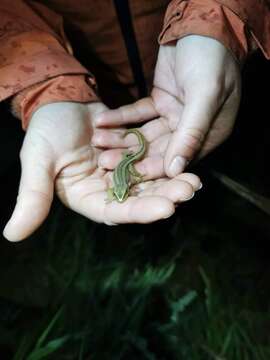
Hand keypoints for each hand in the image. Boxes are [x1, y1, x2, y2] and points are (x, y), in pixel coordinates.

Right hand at [3, 102, 200, 241]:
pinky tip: (186, 158)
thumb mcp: (37, 162)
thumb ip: (32, 197)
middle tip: (190, 190)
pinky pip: (152, 160)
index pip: (115, 212)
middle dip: (165, 196)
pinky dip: (167, 160)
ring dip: (172, 181)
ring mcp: (122, 173)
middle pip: (139, 199)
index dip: (140, 212)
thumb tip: (12, 235)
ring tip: (195, 180)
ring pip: (150, 182)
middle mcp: (107, 190)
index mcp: (87, 198)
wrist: (59, 101)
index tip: (167, 209)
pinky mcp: (132, 155)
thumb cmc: (45, 131)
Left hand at [94, 35, 240, 176]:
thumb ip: (191, 132)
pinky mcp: (158, 103)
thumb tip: (175, 171)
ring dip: (121, 138)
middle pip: (158, 150)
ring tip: (97, 141)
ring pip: (145, 134)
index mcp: (209, 135)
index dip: (154, 168)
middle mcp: (190, 130)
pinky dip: (120, 118)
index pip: (179, 158)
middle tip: (104, 161)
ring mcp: (173, 116)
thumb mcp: (205, 94)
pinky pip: (137, 114)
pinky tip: (102, 121)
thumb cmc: (211, 59)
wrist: (200, 26)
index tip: (129, 175)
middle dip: (131, 155)